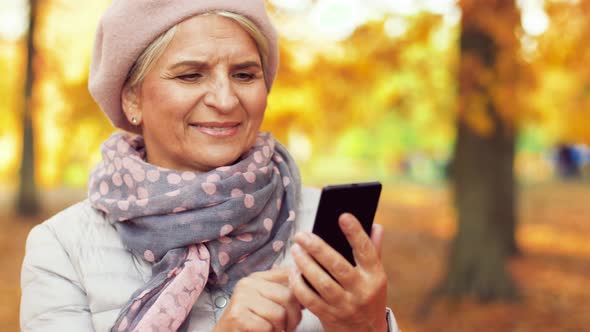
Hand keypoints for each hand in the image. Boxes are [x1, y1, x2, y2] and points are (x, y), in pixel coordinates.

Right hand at [214, 267, 302, 331]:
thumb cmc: (250, 322)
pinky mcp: (237, 315)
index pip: (289, 274)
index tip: (302, 306)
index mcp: (257, 277)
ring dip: (281, 329)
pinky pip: (267, 326)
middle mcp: (248, 283)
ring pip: (280, 314)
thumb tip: (309, 285)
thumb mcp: (267, 302)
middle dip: (295, 317)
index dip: (302, 291)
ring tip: (274, 330)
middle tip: (289, 328)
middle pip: (289, 296)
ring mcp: (241, 298)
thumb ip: (284, 292)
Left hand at [288, 213, 387, 331]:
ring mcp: (345, 306)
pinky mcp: (329, 317)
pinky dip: (298, 285)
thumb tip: (376, 225)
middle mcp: (361, 291)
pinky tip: (293, 272)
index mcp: (375, 277)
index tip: (343, 216)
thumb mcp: (376, 277)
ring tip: (295, 250)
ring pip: (321, 283)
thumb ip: (373, 251)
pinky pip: (309, 299)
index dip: (355, 233)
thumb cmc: (368, 298)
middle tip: (302, 235)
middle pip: (338, 266)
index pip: (366, 251)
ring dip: (305, 264)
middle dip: (318, 248)